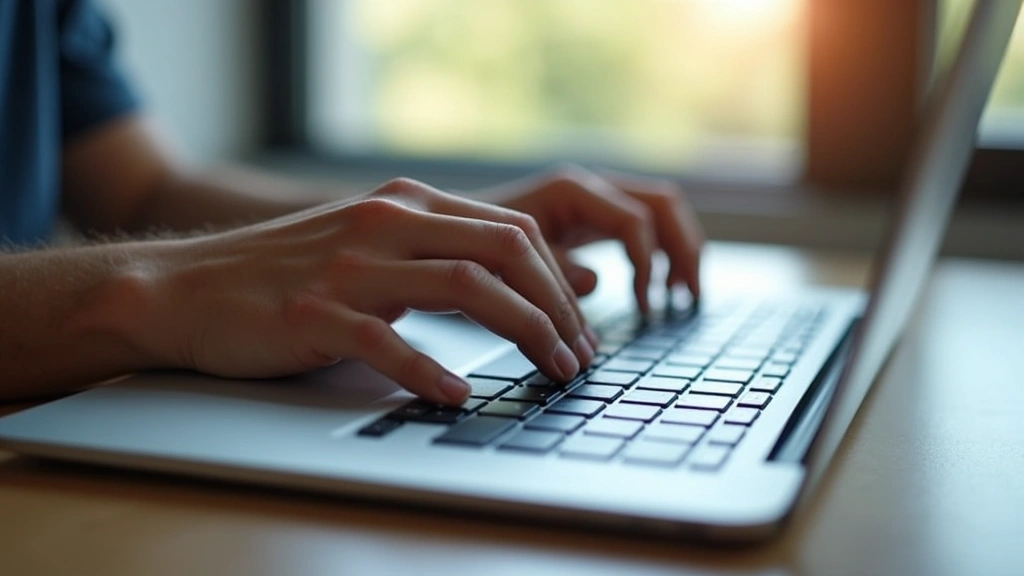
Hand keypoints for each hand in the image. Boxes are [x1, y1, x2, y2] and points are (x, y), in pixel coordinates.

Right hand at [138, 179, 597, 404]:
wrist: (188, 287)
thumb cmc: (292, 272)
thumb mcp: (375, 243)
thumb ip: (447, 251)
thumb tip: (532, 281)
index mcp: (406, 203)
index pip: (512, 229)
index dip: (558, 280)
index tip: (577, 327)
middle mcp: (385, 223)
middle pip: (503, 251)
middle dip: (556, 306)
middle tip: (577, 356)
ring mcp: (349, 266)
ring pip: (463, 288)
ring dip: (522, 332)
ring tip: (550, 371)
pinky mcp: (313, 313)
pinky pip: (386, 340)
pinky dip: (429, 370)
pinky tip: (455, 395)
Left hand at [489, 166, 703, 312]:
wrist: (444, 239)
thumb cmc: (469, 251)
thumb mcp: (503, 264)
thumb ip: (549, 271)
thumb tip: (595, 281)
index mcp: (570, 192)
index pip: (635, 219)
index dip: (646, 263)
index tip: (643, 306)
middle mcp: (589, 189)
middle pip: (663, 204)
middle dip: (684, 249)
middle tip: (686, 297)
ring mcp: (594, 201)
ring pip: (662, 212)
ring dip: (681, 250)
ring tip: (682, 296)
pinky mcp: (592, 221)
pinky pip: (645, 228)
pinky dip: (661, 255)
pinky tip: (658, 292)